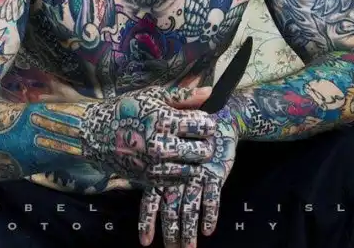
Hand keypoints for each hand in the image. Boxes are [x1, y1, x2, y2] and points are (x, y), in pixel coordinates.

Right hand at [79, 86, 216, 185]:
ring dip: (194, 159)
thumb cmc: (126, 109)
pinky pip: (177, 180)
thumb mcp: (152, 96)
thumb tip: (209, 91)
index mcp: (164, 121)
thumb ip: (182, 96)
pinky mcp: (149, 179)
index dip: (207, 122)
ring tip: (186, 149)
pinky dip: (180, 171)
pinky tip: (174, 159)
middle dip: (206, 142)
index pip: (204, 126)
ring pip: (193, 168)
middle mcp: (161, 145)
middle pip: (204, 150)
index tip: (201, 121)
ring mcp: (155, 165)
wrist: (95, 133)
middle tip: (198, 137)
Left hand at [138, 116, 237, 247]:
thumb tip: (137, 177)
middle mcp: (178, 174)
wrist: (215, 118)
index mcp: (163, 169)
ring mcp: (197, 174)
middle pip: (172, 208)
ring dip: (190, 230)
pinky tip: (208, 230)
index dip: (148, 220)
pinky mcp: (215, 173)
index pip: (152, 198)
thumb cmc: (186, 131)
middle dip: (171, 232)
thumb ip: (156, 163)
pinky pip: (212, 197)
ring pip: (191, 207)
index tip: (145, 242)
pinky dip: (210, 214)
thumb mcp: (166, 144)